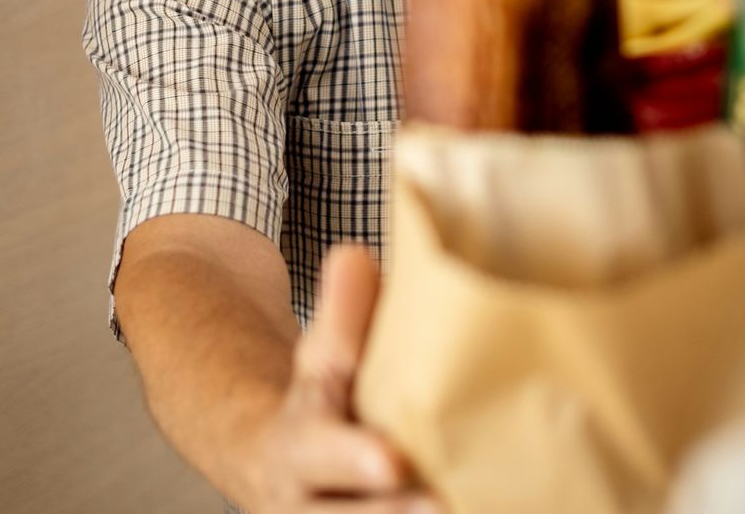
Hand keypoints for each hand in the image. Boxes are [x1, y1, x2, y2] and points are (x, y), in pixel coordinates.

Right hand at [230, 244, 436, 512]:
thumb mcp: (321, 357)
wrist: (280, 472)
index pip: (322, 451)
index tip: (392, 461)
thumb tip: (355, 255)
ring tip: (464, 511)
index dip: (355, 459)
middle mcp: (306, 506)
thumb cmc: (322, 405)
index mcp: (299, 446)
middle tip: (441, 506)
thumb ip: (341, 316)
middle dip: (392, 512)